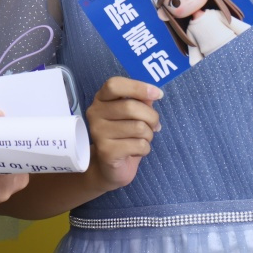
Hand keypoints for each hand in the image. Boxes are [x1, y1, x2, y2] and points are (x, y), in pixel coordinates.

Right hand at [85, 76, 161, 192]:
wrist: (109, 167)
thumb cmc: (123, 136)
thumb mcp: (133, 115)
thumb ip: (141, 102)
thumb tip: (153, 94)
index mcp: (101, 99)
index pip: (114, 85)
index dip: (138, 87)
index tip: (158, 94)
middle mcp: (95, 113)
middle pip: (130, 107)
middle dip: (151, 117)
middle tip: (155, 125)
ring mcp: (98, 132)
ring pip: (138, 127)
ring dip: (149, 135)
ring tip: (142, 139)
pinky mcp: (106, 151)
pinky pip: (139, 145)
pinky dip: (145, 149)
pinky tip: (136, 151)